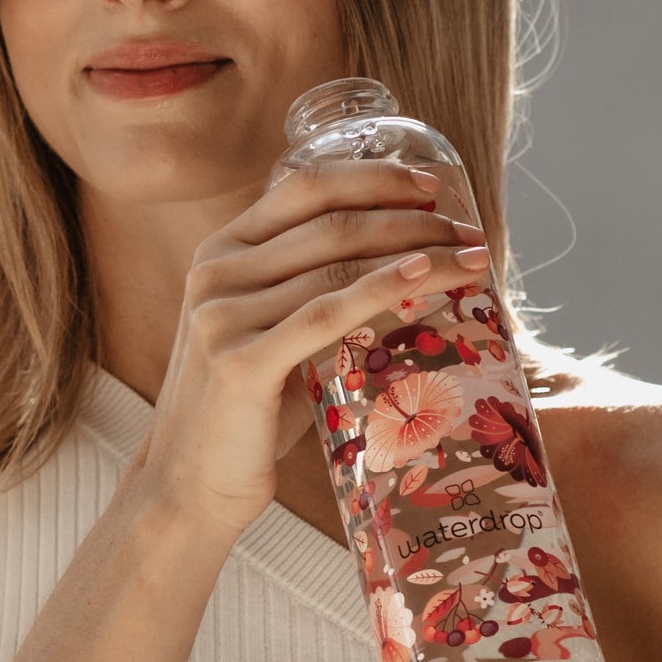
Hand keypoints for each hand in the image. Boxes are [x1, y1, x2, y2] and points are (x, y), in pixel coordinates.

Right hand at [136, 158, 487, 538]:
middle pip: (329, 221)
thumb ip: (310, 294)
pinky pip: (326, 313)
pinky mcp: (239, 362)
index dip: (372, 176)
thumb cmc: (246, 415)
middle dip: (410, 216)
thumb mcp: (270, 335)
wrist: (189, 486)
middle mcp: (216, 272)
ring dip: (416, 252)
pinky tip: (422, 275)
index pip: (303, 187)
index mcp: (221, 252)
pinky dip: (381, 289)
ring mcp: (222, 316)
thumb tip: (405, 269)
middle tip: (469, 229)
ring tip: (471, 258)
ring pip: (337, 263)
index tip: (432, 183)